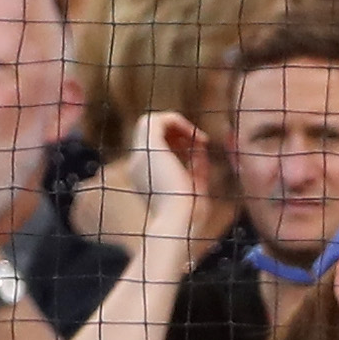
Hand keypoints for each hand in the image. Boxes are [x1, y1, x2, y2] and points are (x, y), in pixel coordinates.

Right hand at [123, 111, 220, 244]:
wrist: (178, 220)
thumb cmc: (189, 211)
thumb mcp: (195, 182)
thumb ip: (196, 163)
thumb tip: (200, 143)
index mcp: (145, 176)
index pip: (157, 147)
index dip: (178, 141)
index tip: (200, 150)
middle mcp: (138, 164)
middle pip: (151, 132)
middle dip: (177, 130)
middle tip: (200, 141)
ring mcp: (140, 156)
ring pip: (151, 121)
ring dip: (177, 123)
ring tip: (197, 137)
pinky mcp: (148, 148)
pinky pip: (159, 119)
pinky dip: (179, 121)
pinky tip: (196, 136)